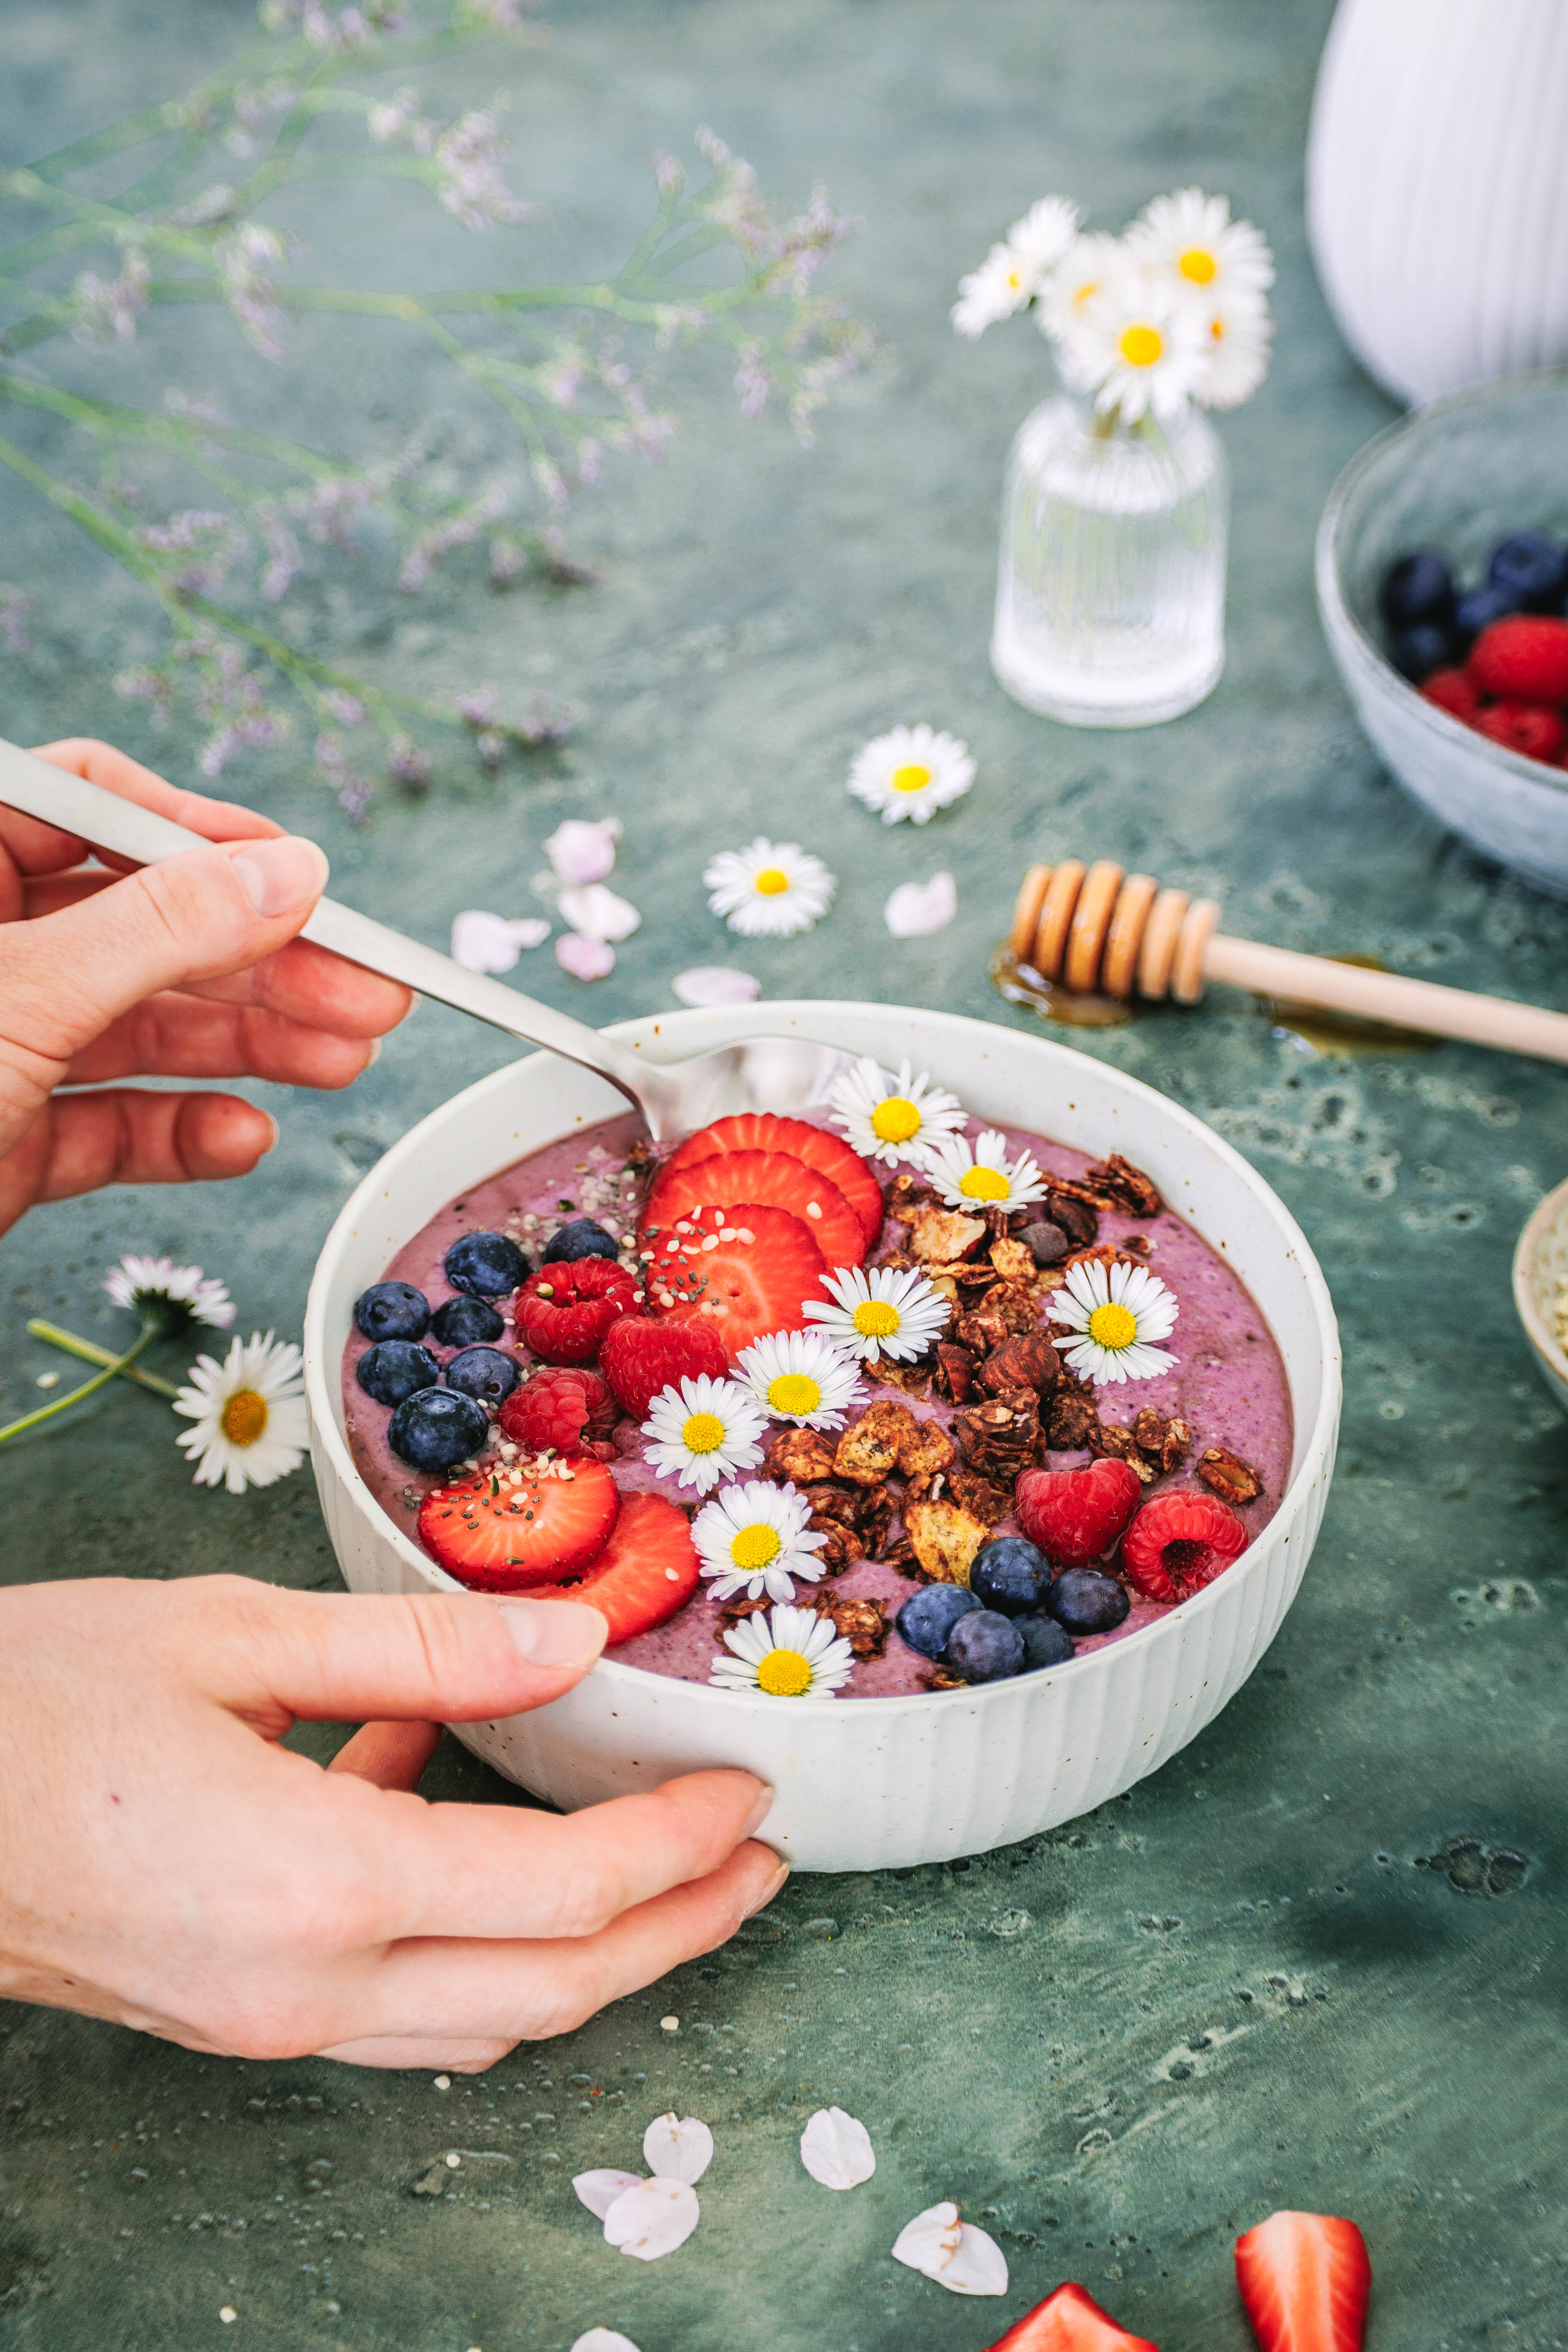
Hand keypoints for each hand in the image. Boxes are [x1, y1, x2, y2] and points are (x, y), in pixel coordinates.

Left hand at [0, 737, 412, 1237]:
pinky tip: (246, 1138)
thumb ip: (160, 928)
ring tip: (347, 1061)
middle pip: (143, 924)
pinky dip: (181, 1135)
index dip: (207, 838)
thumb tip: (285, 870)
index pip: (93, 806)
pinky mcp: (0, 1141)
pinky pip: (107, 1123)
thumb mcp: (18, 995)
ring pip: (140, 1025)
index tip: (310, 883)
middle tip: (370, 994)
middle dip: (261, 961)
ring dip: (249, 1046)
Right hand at [0, 1576, 784, 2070]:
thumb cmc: (25, 1706)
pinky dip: (461, 1922)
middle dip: (681, 1926)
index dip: (682, 1842)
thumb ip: (421, 1648)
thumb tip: (576, 1639)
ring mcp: (265, 2018)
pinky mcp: (229, 2010)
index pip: (569, 1892)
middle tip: (758, 1858)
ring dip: (591, 1946)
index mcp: (319, 1885)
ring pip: (485, 2013)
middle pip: (555, 1987)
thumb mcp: (229, 1636)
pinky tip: (432, 1785)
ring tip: (658, 1857)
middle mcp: (306, 1985)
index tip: (748, 1788)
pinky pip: (394, 1994)